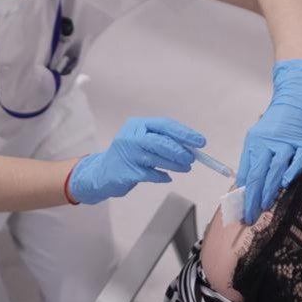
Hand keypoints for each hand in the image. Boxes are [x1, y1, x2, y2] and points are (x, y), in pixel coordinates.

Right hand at [69, 117, 204, 204]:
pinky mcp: (127, 172)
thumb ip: (163, 141)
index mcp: (137, 125)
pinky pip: (151, 174)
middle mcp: (131, 136)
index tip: (200, 142)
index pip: (165, 125)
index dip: (184, 133)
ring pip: (157, 158)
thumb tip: (191, 146)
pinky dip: (162, 176)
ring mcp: (128, 154)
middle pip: (161, 141)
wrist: (102, 173)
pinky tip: (166, 177)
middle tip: (192, 158)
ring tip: (186, 167)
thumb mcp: (142, 141)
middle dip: (180, 150)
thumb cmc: (128, 155)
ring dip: (175, 164)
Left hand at [236, 59, 301, 224]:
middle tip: (250, 217)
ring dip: (269, 190)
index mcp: (255, 142)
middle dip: (253, 199)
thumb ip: (254, 160)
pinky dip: (292, 172)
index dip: (244, 195)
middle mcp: (269, 143)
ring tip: (264, 207)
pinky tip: (286, 184)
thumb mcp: (260, 138)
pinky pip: (298, 159)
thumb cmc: (278, 122)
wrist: (297, 96)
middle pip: (259, 174)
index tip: (241, 212)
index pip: (247, 173)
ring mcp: (288, 142)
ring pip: (276, 169)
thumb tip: (245, 186)